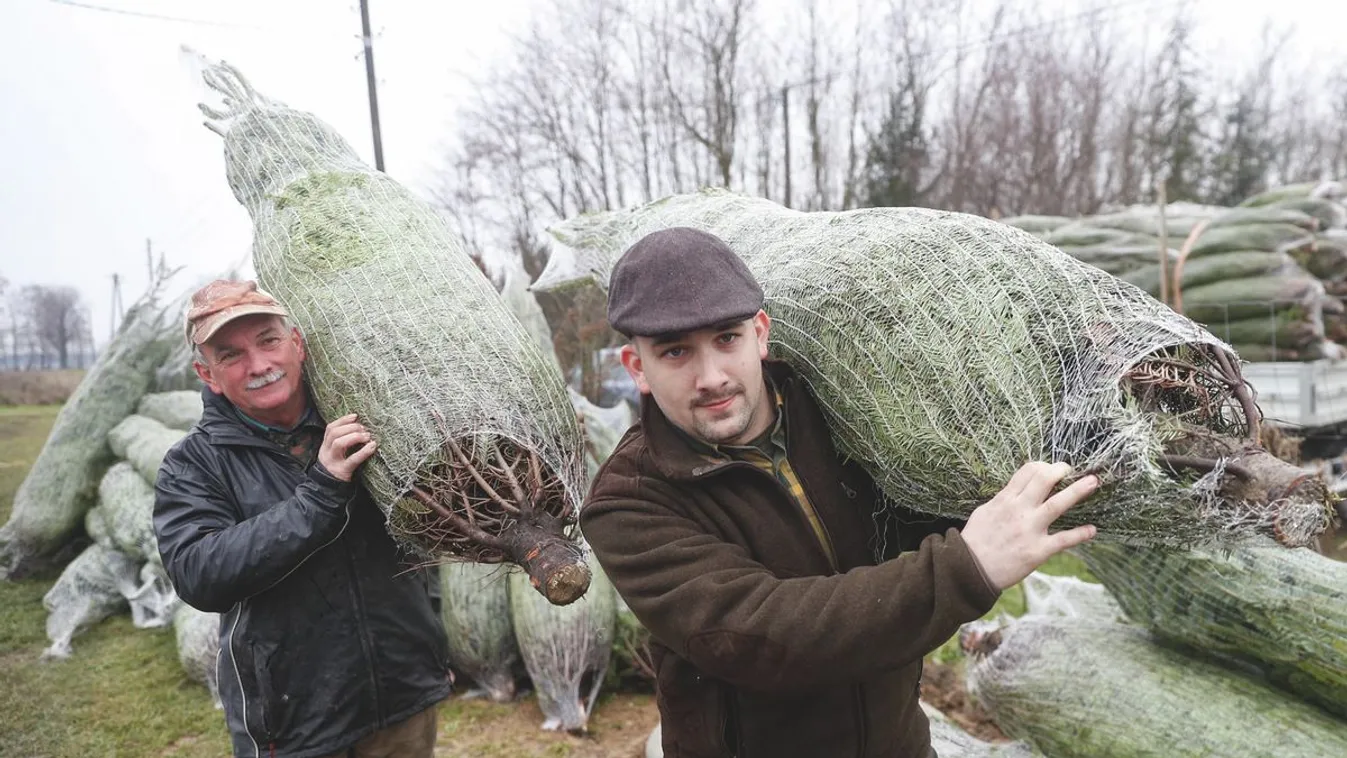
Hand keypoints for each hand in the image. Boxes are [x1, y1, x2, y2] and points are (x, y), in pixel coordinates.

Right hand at [318, 413, 378, 481]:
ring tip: (367, 437)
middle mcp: (326, 452)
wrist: (328, 489)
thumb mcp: (336, 454)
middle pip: (334, 433)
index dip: (342, 420)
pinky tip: (373, 446)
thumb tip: (360, 427)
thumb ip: (343, 441)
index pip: (330, 428)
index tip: (355, 416)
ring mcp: (333, 462)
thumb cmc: (338, 467)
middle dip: (350, 428)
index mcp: (325, 446)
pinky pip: (352, 460)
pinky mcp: (342, 471)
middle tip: (364, 429)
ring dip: (354, 436)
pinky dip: (363, 452)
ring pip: (338, 443)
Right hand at [960, 461, 1098, 589]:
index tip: (1052, 468)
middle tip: (1070, 469)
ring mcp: (1029, 530)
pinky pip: (1063, 540)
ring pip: (1057, 504)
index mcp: (1004, 500)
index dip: (1043, 466)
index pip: (1028, 472)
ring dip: (1077, 491)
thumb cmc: (974, 541)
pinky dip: (1079, 534)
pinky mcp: (1037, 550)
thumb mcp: (984, 512)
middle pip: (1044, 480)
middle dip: (1060, 470)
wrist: (969, 570)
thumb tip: (1016, 491)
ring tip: (1093, 482)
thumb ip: (1002, 500)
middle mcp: (1018, 510)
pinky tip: (1092, 530)